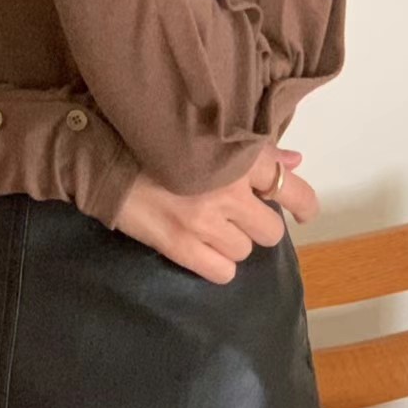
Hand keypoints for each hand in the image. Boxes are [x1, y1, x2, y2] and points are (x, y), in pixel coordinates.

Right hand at [111, 145, 318, 284]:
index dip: (303, 206)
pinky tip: (199, 248)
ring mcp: (204, 223)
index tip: (301, 212)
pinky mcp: (180, 246)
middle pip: (270, 230)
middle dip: (255, 224)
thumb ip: (256, 151)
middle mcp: (228, 192)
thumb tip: (295, 164)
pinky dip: (215, 264)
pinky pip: (222, 272)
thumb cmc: (155, 140)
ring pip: (244, 251)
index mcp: (238, 157)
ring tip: (207, 227)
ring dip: (231, 242)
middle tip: (234, 215)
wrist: (105, 158)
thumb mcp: (209, 135)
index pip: (291, 189)